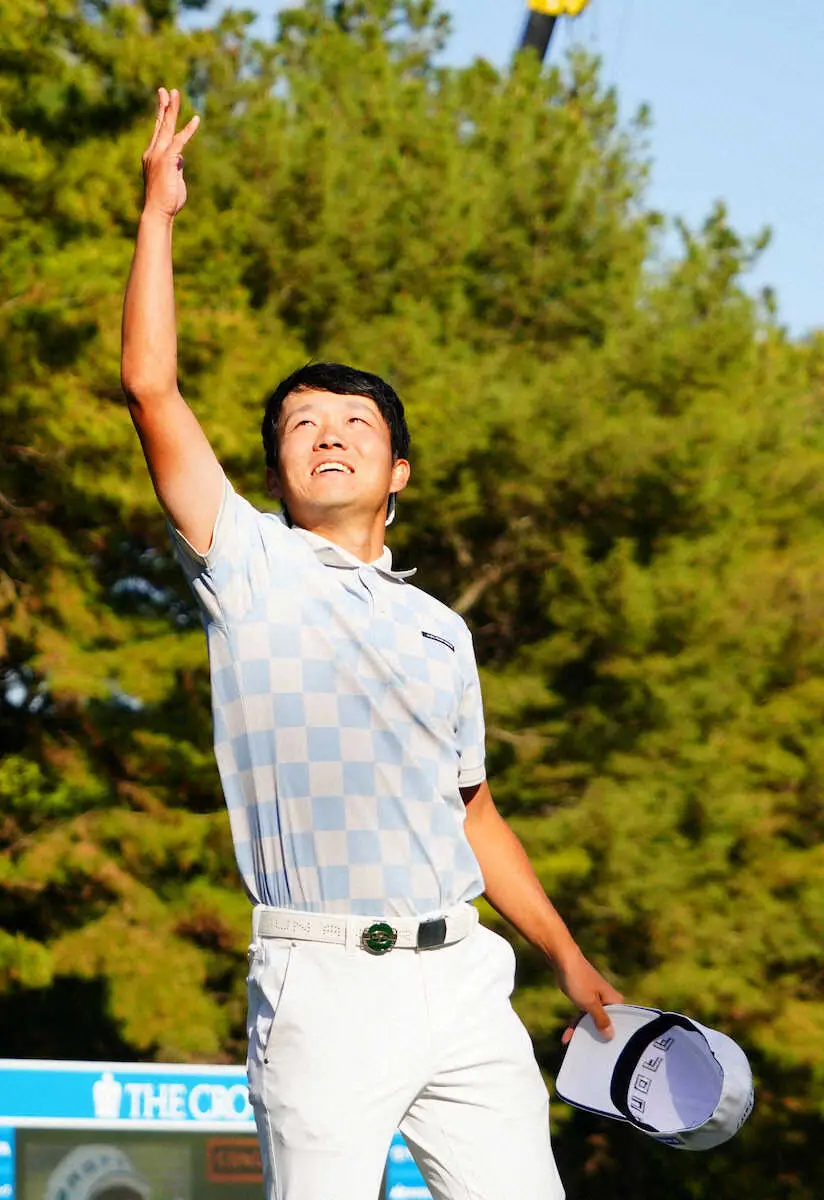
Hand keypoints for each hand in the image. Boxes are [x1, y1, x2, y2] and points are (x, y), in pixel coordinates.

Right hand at [142, 87, 199, 219]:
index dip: (161, 116)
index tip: (163, 102)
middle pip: (160, 125)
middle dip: (164, 106)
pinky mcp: (167, 160)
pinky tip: (196, 120)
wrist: (158, 212)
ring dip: (172, 109)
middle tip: (167, 90)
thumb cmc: (166, 201)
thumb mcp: (173, 179)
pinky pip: (179, 141)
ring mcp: (159, 155)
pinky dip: (188, 130)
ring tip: (175, 93)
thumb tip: (181, 158)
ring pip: (167, 127)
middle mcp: (153, 152)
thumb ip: (176, 166)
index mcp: (153, 156)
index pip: (158, 132)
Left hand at [553, 947, 623, 1044]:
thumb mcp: (589, 1003)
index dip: (617, 1036)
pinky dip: (576, 1024)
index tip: (613, 1052)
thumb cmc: (578, 979)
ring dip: (583, 1032)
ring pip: (592, 1020)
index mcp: (614, 1000)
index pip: (621, 1022)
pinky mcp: (584, 998)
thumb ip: (600, 1019)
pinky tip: (566, 1036)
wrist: (562, 960)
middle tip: (594, 1055)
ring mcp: (595, 1000)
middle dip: (598, 1037)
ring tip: (575, 1047)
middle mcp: (607, 1000)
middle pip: (605, 1023)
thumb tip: (611, 1035)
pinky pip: (582, 1015)